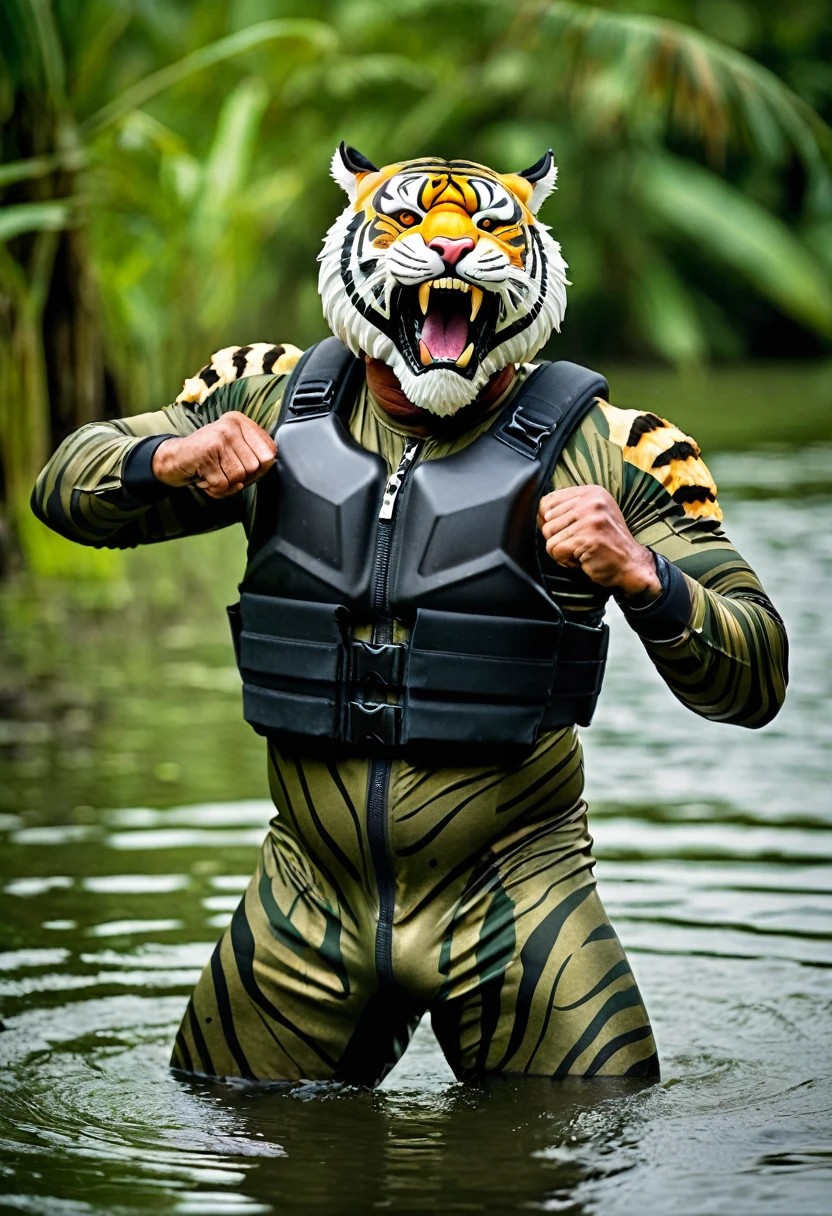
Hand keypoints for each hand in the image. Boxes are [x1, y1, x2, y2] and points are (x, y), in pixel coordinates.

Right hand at [152, 412, 276, 498]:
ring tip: (213, 476)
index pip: (269, 452)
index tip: (244, 469)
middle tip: (223, 474)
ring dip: (226, 486)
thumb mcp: (233, 449)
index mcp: (241, 422)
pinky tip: (204, 480)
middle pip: (254, 467)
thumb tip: (269, 463)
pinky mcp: (206, 453)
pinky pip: (222, 484)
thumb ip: (254, 455)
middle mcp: (231, 426)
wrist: (173, 458)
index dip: (261, 469)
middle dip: (241, 479)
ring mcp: (218, 438)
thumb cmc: (208, 457)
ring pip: (239, 477)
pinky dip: (214, 490)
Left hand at [538, 485, 661, 598]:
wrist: (630, 563)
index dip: (550, 520)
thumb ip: (570, 509)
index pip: (548, 501)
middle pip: (547, 519)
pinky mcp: (586, 538)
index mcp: (591, 492)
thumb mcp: (592, 515)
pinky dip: (564, 560)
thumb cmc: (608, 542)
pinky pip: (555, 550)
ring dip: (561, 549)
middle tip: (578, 543)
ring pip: (549, 535)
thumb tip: (540, 513)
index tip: (567, 530)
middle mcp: (591, 502)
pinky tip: (581, 558)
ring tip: (581, 550)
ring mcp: (589, 519)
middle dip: (557, 537)